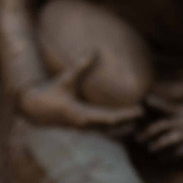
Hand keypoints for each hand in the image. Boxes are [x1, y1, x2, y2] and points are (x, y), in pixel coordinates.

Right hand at [18, 52, 144, 131]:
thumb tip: (94, 50)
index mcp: (81, 115)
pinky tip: (128, 123)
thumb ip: (80, 66)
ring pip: (111, 132)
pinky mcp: (84, 128)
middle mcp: (85, 125)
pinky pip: (105, 131)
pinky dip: (117, 128)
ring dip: (126, 127)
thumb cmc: (50, 93)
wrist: (35, 110)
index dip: (127, 115)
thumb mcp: (66, 79)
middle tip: (147, 113)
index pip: (110, 118)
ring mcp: (85, 129)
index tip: (141, 110)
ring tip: (142, 119)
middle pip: (115, 128)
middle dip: (131, 122)